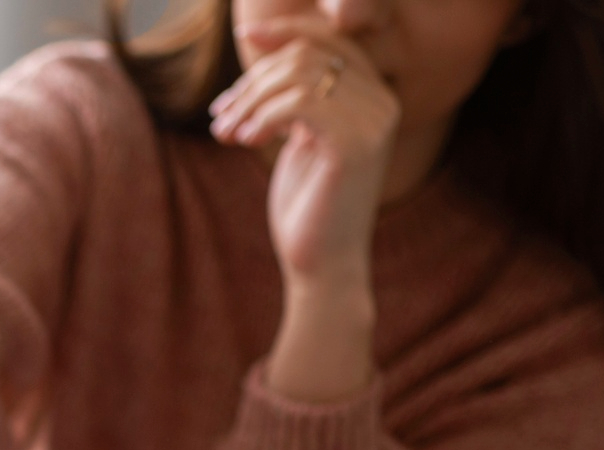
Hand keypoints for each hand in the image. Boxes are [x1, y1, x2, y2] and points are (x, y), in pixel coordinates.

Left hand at [212, 18, 397, 400]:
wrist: (321, 266)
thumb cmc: (305, 206)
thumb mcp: (297, 138)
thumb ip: (293, 94)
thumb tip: (260, 42)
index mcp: (373, 95)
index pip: (329, 39)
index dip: (285, 30)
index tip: (243, 35)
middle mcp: (383, 102)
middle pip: (308, 54)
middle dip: (253, 80)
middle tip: (220, 117)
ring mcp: (374, 122)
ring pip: (299, 76)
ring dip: (249, 101)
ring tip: (225, 134)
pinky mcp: (355, 145)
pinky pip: (300, 103)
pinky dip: (262, 117)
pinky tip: (244, 141)